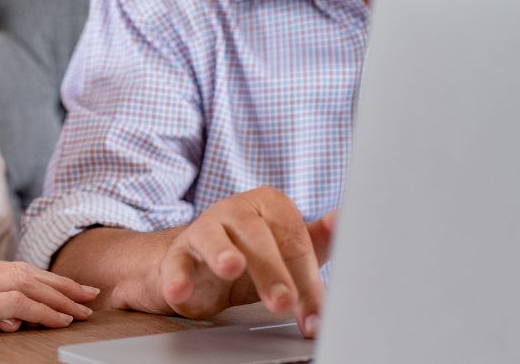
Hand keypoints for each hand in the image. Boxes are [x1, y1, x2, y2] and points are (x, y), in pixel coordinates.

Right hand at [0, 253, 98, 342]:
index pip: (5, 270)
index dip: (35, 278)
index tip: (58, 287)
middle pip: (24, 272)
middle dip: (58, 283)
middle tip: (87, 292)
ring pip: (27, 284)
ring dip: (59, 296)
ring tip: (83, 307)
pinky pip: (16, 304)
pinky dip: (42, 309)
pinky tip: (59, 319)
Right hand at [158, 187, 334, 335]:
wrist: (200, 266)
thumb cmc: (251, 255)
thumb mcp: (287, 251)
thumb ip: (316, 241)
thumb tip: (343, 222)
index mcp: (269, 204)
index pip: (294, 238)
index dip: (307, 278)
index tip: (316, 314)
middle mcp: (235, 210)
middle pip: (257, 236)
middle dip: (273, 271)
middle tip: (285, 302)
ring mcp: (204, 228)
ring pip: (213, 238)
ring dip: (222, 253)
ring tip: (231, 267)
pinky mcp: (178, 253)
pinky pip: (176, 262)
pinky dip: (177, 277)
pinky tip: (180, 290)